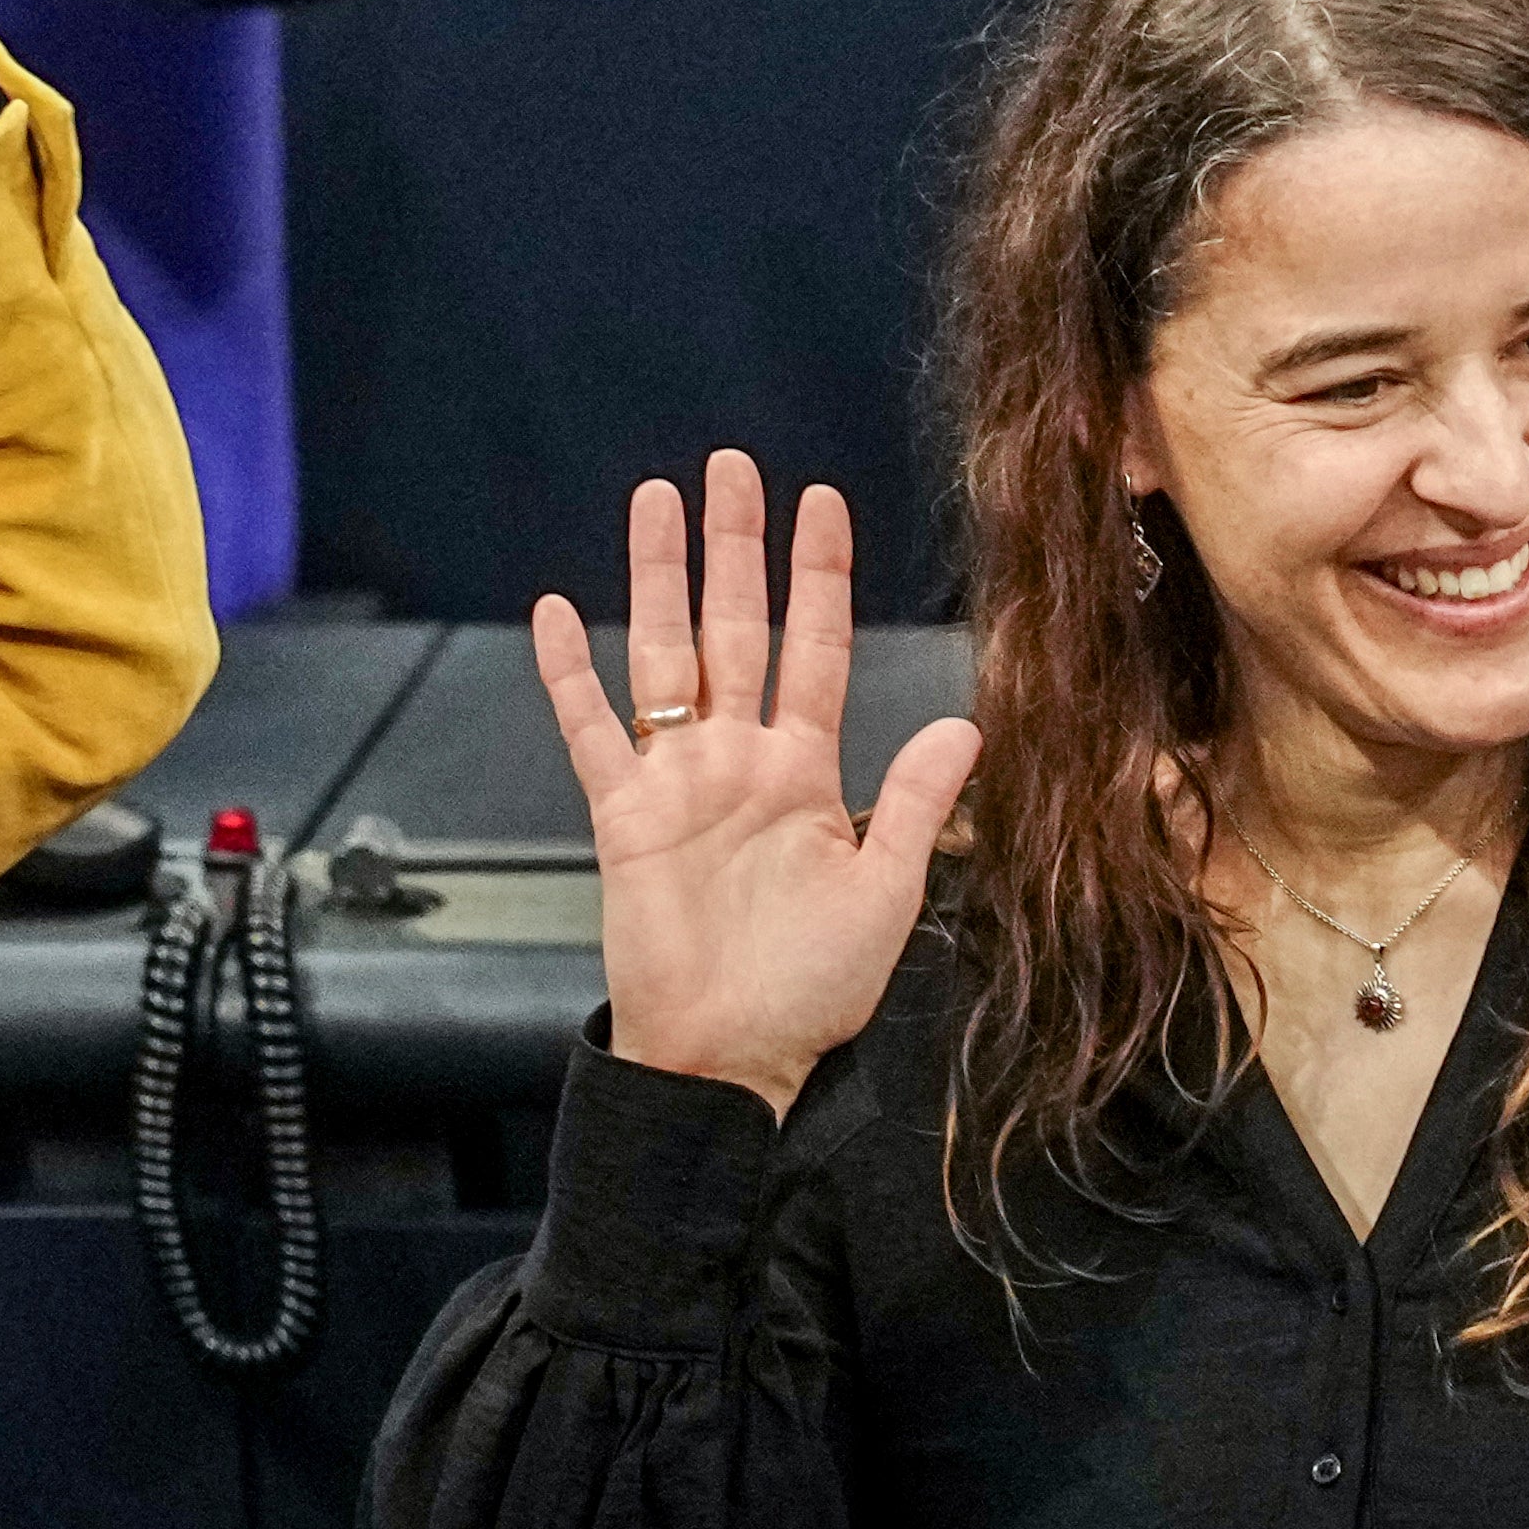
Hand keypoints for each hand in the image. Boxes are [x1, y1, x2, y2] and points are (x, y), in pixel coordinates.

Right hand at [534, 454, 981, 1117]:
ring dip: (659, 579)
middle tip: (731, 467)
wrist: (731, 1060)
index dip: (820, 576)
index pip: (816, 649)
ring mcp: (678, 782)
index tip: (823, 501)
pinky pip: (592, 732)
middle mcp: (740, 760)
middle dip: (736, 547)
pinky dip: (570, 674)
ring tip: (654, 502)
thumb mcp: (884, 893)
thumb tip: (969, 722)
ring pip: (664, 655)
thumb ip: (913, 802)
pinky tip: (558, 612)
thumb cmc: (810, 991)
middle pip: (737, 629)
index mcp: (806, 771)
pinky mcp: (623, 817)